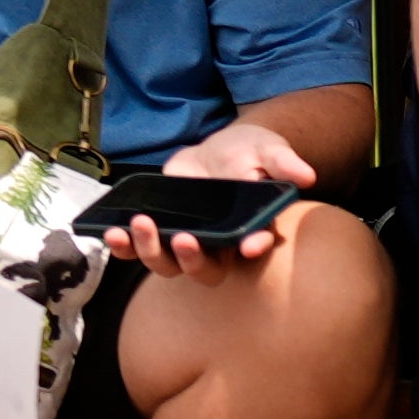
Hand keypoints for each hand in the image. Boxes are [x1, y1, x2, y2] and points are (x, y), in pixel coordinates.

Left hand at [103, 120, 319, 282]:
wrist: (219, 151)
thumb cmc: (250, 153)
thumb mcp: (269, 149)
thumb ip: (284, 162)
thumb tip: (307, 174)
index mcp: (250, 229)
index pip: (254, 246)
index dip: (253, 248)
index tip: (250, 246)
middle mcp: (218, 246)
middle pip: (205, 269)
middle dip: (192, 259)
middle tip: (184, 237)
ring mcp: (186, 241)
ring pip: (168, 264)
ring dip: (151, 251)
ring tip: (139, 225)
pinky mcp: (160, 231)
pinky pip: (138, 249)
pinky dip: (123, 246)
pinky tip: (112, 231)